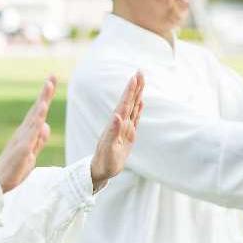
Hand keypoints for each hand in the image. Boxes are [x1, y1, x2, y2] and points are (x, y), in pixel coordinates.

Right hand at [0, 75, 55, 192]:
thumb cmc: (13, 169)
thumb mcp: (31, 153)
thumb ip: (39, 141)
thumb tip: (46, 125)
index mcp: (27, 134)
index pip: (38, 113)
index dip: (46, 98)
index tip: (52, 82)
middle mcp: (23, 132)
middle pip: (36, 110)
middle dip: (45, 94)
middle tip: (52, 77)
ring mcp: (22, 139)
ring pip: (34, 117)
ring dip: (42, 102)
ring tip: (48, 87)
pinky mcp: (21, 148)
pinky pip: (31, 133)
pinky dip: (37, 121)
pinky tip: (42, 112)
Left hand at [90, 72, 143, 190]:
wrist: (101, 170)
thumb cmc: (104, 162)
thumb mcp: (108, 149)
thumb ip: (113, 132)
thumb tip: (117, 116)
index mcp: (115, 125)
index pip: (124, 104)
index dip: (130, 91)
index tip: (134, 77)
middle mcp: (119, 123)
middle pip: (129, 102)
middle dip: (134, 87)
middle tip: (140, 71)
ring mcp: (124, 128)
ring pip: (132, 107)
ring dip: (137, 94)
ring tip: (141, 81)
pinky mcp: (128, 134)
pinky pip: (135, 118)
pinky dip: (138, 108)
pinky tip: (141, 101)